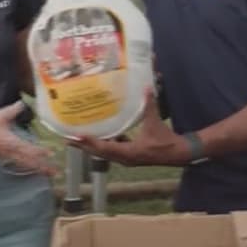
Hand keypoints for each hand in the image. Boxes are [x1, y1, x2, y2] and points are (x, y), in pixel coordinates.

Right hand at [0, 101, 57, 176]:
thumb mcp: (0, 116)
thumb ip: (13, 110)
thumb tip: (23, 102)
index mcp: (11, 142)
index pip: (28, 148)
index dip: (39, 151)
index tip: (50, 153)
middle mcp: (11, 151)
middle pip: (29, 162)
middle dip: (42, 167)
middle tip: (55, 173)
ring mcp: (8, 155)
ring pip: (25, 164)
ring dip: (37, 168)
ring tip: (48, 173)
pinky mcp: (5, 156)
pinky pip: (20, 163)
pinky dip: (29, 166)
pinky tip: (34, 168)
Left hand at [70, 88, 190, 166]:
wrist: (178, 154)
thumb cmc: (165, 140)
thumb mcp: (155, 122)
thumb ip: (149, 105)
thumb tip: (145, 87)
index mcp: (129, 152)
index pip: (104, 147)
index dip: (89, 142)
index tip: (75, 137)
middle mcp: (124, 158)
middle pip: (99, 153)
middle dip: (83, 146)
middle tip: (68, 139)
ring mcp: (126, 159)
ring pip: (104, 153)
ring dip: (92, 146)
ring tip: (79, 138)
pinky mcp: (130, 157)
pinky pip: (112, 151)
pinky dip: (104, 144)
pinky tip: (101, 135)